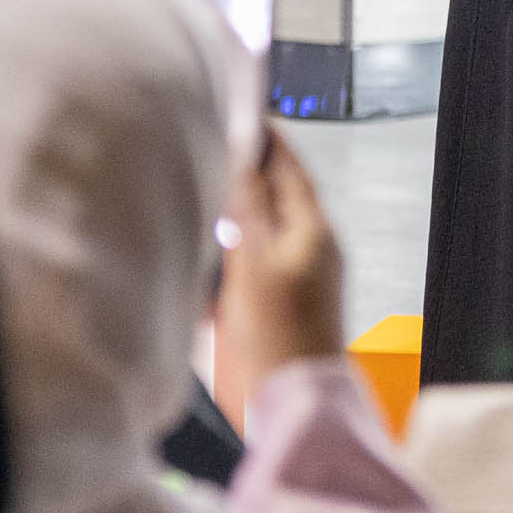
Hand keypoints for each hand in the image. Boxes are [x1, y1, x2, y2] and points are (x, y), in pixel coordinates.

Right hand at [214, 128, 345, 424]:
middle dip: (242, 174)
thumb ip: (247, 207)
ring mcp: (293, 276)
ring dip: (228, 216)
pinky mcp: (274, 302)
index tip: (244, 112)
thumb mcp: (255, 260)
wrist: (291, 400)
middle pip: (273, 197)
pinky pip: (246, 265)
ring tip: (198, 194)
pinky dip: (224, 256)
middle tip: (210, 147)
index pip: (290, 169)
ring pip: (256, 229)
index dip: (266, 139)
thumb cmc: (280, 335)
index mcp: (314, 231)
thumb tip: (243, 156)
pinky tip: (203, 257)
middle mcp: (308, 248)